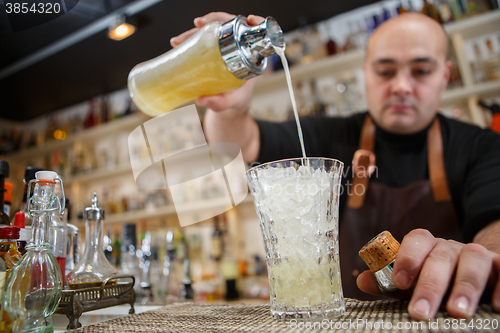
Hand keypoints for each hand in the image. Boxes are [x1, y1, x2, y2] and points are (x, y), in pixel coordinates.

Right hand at [170, 12, 263, 112]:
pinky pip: (207, 36)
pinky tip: (181, 42)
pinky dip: (193, 36)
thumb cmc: (236, 99)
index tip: (249, 20)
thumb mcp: (231, 102)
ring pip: (215, 28)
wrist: (229, 101)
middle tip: (198, 24)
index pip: (257, 33)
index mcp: (251, 56)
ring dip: (197, 29)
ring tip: (180, 40)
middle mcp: (240, 47)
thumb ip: (220, 103)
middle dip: (215, 20)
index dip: (257, 23)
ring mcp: (227, 45)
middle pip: (231, 25)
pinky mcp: (216, 47)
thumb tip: (201, 100)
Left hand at [356, 229, 499, 319]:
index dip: (407, 258)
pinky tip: (495, 306)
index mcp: (427, 247)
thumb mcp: (411, 284)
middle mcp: (452, 247)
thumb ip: (388, 284)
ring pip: (474, 260)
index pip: (417, 240)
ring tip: (457, 312)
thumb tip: (362, 281)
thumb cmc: (436, 282)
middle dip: (430, 285)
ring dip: (465, 286)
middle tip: (421, 312)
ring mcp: (478, 255)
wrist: (475, 275)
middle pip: (441, 257)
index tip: (399, 281)